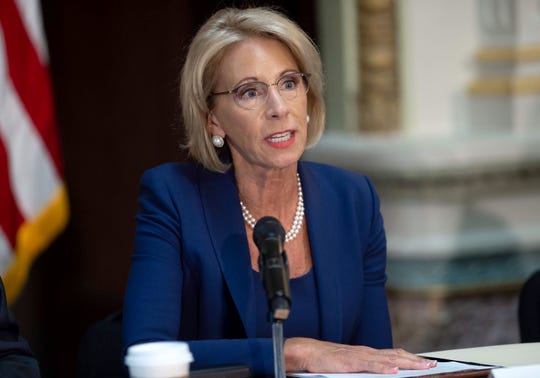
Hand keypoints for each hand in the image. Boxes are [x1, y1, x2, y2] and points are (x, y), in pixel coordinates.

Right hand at [284, 337, 436, 373]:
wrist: (309, 352)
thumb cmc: (328, 361)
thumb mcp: (352, 365)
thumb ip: (368, 368)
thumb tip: (386, 374)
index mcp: (368, 353)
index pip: (395, 354)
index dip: (412, 358)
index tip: (427, 362)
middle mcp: (367, 352)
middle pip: (396, 356)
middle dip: (415, 361)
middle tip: (433, 365)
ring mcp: (360, 356)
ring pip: (388, 359)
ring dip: (406, 363)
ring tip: (421, 367)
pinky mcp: (351, 362)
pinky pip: (370, 365)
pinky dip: (383, 368)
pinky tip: (394, 371)